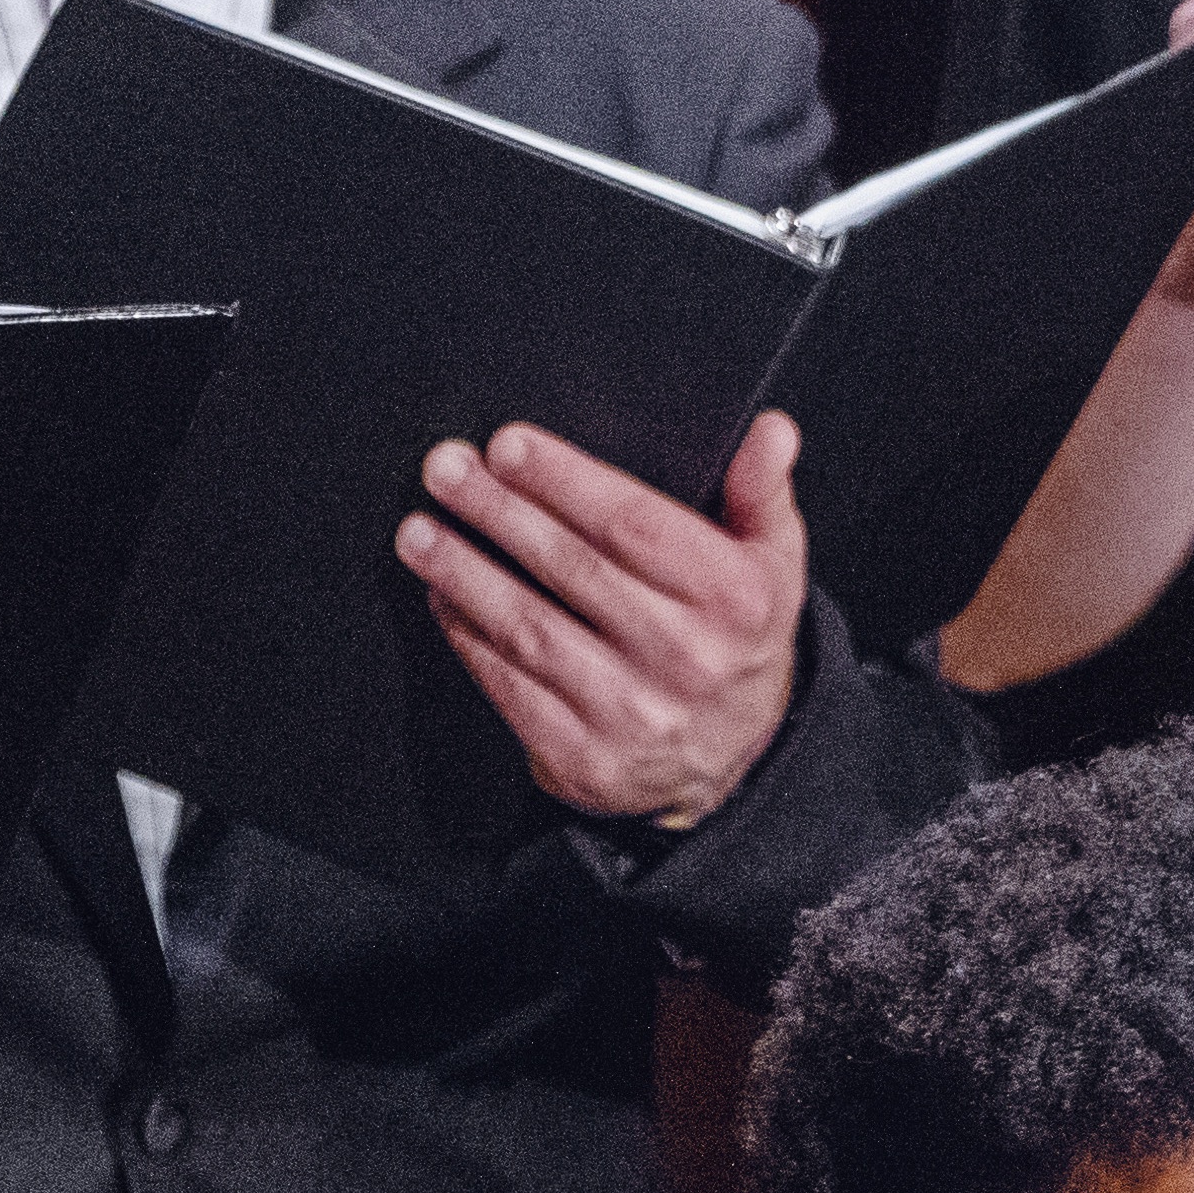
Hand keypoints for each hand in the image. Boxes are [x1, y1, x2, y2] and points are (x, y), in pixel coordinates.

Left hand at [411, 411, 809, 830]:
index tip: (508, 445)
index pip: (637, 526)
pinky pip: (510, 686)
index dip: (565, 482)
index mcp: (735, 601)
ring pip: (531, 628)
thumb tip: (772, 430)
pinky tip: (442, 595)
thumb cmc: (736, 640)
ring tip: (421, 531)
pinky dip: (468, 636)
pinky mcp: (583, 755)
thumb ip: (762, 492)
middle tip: (446, 470)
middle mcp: (686, 658)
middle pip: (573, 568)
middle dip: (498, 512)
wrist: (732, 762)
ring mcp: (632, 712)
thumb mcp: (772, 564)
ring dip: (465, 573)